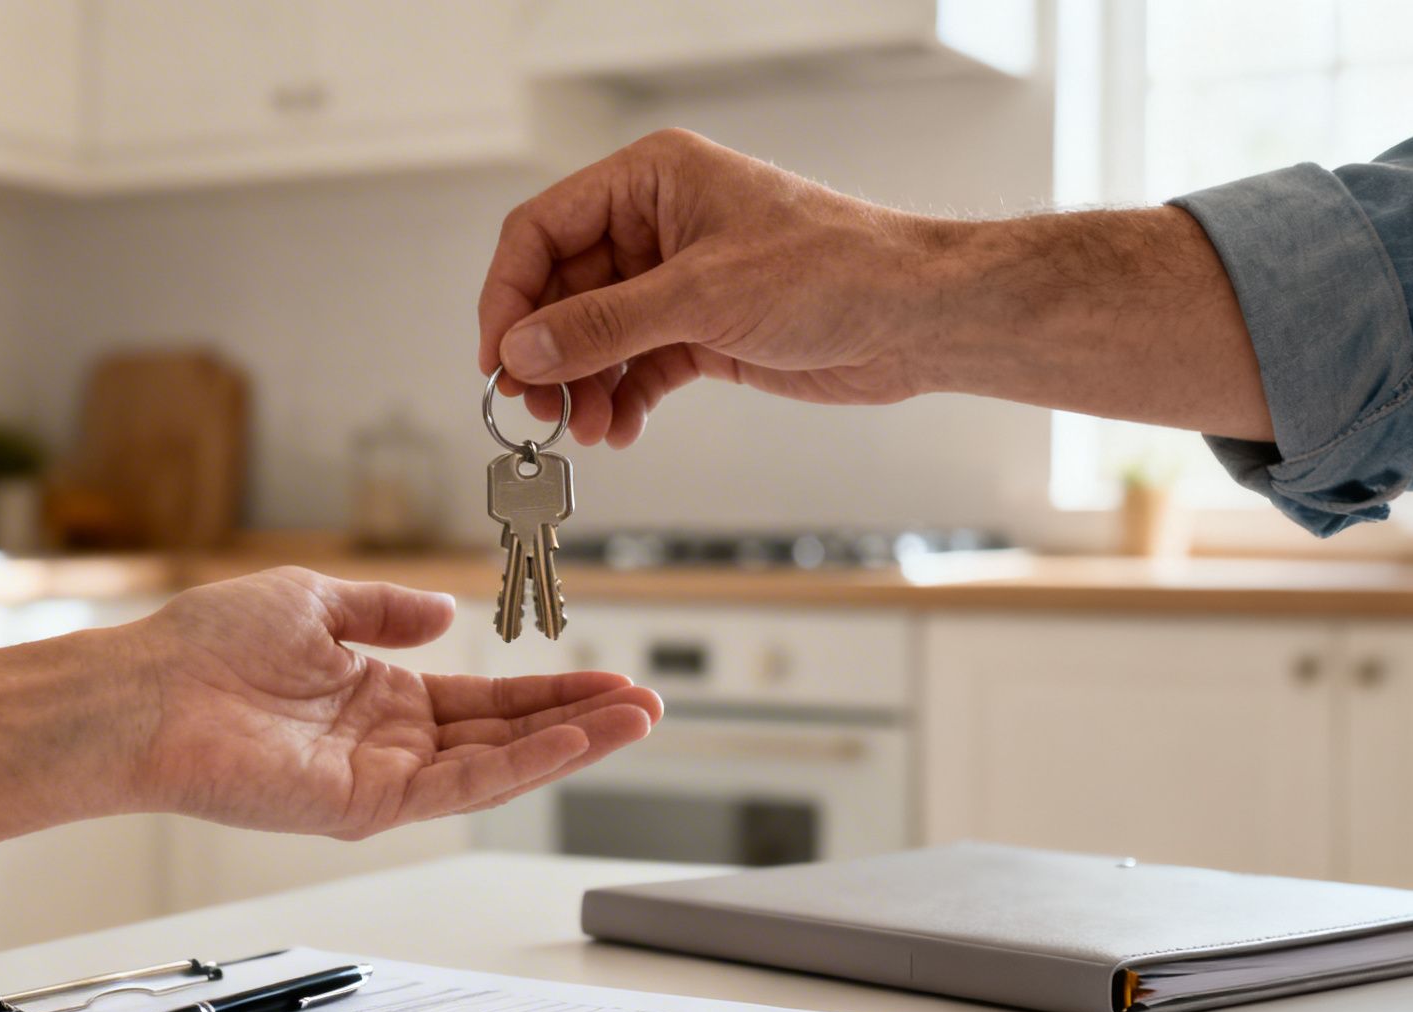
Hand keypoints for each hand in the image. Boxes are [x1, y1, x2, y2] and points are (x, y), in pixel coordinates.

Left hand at [127, 567, 660, 837]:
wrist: (146, 688)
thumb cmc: (205, 645)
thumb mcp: (313, 600)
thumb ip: (383, 609)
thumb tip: (445, 611)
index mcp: (378, 695)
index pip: (485, 698)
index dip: (549, 687)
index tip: (609, 675)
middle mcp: (388, 742)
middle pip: (505, 733)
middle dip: (579, 718)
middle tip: (649, 704)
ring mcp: (380, 778)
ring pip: (496, 764)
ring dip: (570, 743)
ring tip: (635, 719)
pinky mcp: (364, 804)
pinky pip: (458, 786)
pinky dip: (520, 766)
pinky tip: (570, 740)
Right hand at [480, 128, 946, 447]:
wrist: (914, 318)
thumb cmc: (834, 271)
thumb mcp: (702, 297)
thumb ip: (602, 326)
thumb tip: (521, 351)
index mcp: (650, 180)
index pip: (543, 230)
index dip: (510, 295)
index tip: (497, 358)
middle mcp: (655, 224)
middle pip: (562, 291)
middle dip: (547, 354)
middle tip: (537, 408)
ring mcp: (676, 281)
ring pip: (595, 337)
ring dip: (582, 386)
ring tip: (585, 429)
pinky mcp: (700, 330)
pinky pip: (635, 366)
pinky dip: (621, 399)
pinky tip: (619, 429)